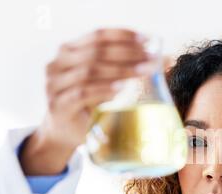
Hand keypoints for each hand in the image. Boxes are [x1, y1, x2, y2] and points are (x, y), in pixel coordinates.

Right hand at [20, 28, 153, 174]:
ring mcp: (55, 84)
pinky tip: (120, 89)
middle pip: (95, 51)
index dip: (123, 35)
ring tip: (140, 72)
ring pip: (89, 70)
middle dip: (126, 53)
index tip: (146, 40)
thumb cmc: (90, 103)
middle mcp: (58, 63)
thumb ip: (128, 66)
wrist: (66, 131)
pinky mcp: (59, 105)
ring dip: (118, 70)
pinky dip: (103, 90)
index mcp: (69, 50)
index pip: (97, 35)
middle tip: (148, 58)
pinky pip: (82, 93)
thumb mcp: (108, 81)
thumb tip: (167, 59)